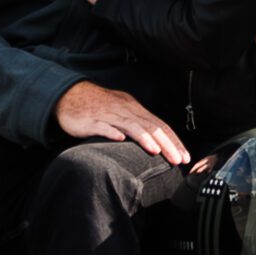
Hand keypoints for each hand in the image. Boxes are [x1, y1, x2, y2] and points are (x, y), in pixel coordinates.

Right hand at [55, 81, 189, 165]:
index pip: (159, 125)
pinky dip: (112, 132)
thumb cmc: (98, 107)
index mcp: (134, 109)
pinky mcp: (91, 120)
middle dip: (166, 143)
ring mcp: (108, 114)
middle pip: (150, 126)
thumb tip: (157, 144)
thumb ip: (137, 126)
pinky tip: (120, 139)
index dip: (173, 141)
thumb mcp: (122, 113)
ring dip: (145, 138)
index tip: (185, 157)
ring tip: (157, 151)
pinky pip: (103, 126)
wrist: (70, 94)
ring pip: (130, 125)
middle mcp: (125, 110)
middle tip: (179, 159)